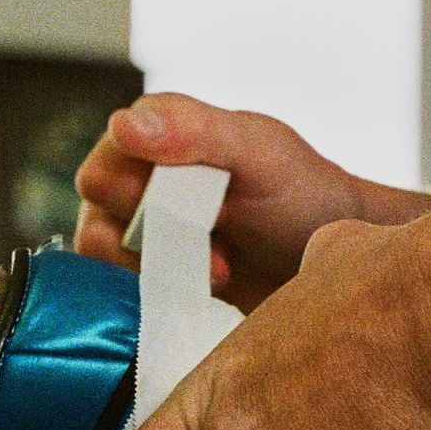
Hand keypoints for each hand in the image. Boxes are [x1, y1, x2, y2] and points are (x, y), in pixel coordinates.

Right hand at [75, 93, 430, 311]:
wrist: (333, 266)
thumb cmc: (305, 197)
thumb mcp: (262, 155)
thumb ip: (198, 131)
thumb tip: (123, 125)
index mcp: (154, 134)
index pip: (103, 173)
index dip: (147, 201)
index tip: (211, 212)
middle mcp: (133, 182)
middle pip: (97, 224)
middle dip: (160, 244)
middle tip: (221, 249)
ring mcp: (136, 236)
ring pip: (103, 271)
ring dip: (162, 278)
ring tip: (220, 274)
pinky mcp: (145, 283)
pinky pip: (120, 304)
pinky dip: (161, 304)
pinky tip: (206, 295)